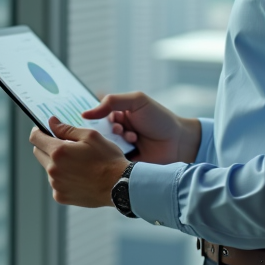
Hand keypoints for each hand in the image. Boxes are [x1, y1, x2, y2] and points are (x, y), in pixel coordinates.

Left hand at [29, 117, 130, 207]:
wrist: (120, 186)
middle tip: (66, 146)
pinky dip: (63, 178)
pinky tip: (79, 176)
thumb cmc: (108, 159)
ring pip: (48, 168)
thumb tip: (51, 122)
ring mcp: (56, 184)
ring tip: (78, 164)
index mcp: (58, 151)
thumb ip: (66, 128)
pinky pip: (56, 183)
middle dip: (48, 146)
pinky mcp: (61, 196)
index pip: (35, 138)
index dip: (38, 131)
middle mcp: (53, 169)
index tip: (44, 130)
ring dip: (57, 163)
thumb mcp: (90, 136)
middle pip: (39, 152)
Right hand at [80, 91, 200, 165]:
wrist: (178, 142)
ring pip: (104, 147)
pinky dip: (119, 155)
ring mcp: (120, 148)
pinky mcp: (124, 163)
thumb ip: (112, 101)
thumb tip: (85, 113)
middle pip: (98, 133)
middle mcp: (117, 132)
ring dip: (116, 141)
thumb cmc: (160, 119)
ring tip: (132, 138)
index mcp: (118, 116)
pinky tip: (133, 149)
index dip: (98, 118)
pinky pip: (112, 161)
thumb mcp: (137, 101)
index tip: (108, 118)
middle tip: (120, 129)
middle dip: (109, 130)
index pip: (97, 117)